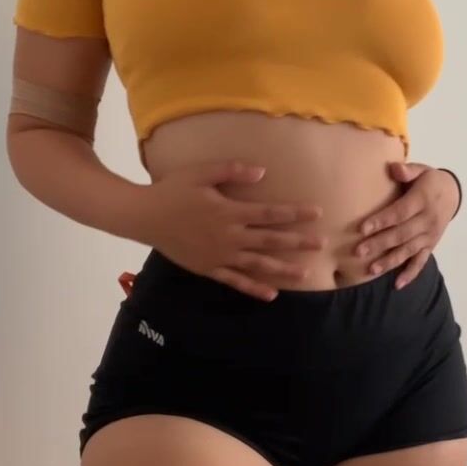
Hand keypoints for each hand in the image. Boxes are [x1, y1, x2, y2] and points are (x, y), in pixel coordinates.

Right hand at [138, 161, 324, 300]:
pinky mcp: (209, 268)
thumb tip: (262, 172)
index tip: (317, 213)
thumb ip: (232, 171)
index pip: (270, 213)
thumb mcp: (201, 172)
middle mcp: (229, 236)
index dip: (295, 213)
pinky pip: (235, 281)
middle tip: (322, 244)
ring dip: (283, 268)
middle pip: (271, 240)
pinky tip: (271, 294)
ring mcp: (220, 255)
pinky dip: (254, 289)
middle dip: (298, 241)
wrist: (145, 216)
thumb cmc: (173, 190)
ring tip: (306, 273)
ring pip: (258, 264)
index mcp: (230, 211)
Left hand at [355, 162, 459, 288]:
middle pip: (401, 234)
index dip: (381, 221)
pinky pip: (421, 262)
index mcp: (423, 200)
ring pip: (408, 251)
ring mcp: (429, 236)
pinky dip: (411, 274)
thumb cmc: (429, 181)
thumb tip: (394, 168)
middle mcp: (427, 221)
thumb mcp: (422, 170)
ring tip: (371, 270)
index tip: (362, 228)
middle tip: (358, 251)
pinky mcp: (430, 246)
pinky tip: (398, 284)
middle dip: (379, 244)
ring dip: (390, 261)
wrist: (453, 194)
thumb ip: (408, 171)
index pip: (400, 213)